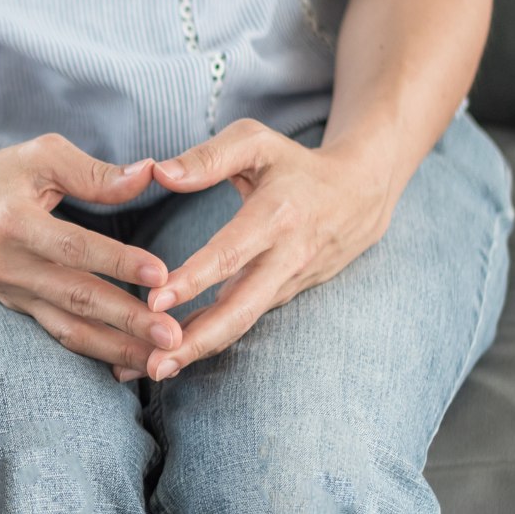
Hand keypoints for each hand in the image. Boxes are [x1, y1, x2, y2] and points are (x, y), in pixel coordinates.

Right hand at [0, 134, 182, 373]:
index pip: (72, 247)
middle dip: (127, 320)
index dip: (116, 261)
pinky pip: (59, 334)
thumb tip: (149, 175)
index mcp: (15, 222)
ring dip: (117, 348)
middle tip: (173, 335)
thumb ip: (94, 172)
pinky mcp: (17, 308)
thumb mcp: (39, 158)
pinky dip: (96, 351)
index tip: (160, 274)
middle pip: (75, 298)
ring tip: (161, 361)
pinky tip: (130, 362)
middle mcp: (10, 265)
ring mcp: (12, 293)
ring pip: (69, 328)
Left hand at [139, 118, 396, 380]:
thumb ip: (207, 157)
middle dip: (198, 340)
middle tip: (155, 363)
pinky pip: (242, 321)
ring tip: (153, 371)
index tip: (155, 299)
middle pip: (241, 308)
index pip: (232, 253)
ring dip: (199, 350)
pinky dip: (209, 342)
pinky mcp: (282, 297)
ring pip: (242, 323)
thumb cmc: (294, 164)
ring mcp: (287, 284)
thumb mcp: (256, 142)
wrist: (361, 195)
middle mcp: (286, 258)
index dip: (195, 278)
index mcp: (277, 216)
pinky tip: (170, 358)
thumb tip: (158, 173)